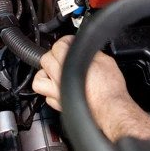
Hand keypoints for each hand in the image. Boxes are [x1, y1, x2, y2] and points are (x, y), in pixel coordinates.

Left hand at [33, 36, 149, 140]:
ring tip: (53, 72)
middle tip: (63, 54)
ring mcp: (57, 93)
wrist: (111, 109)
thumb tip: (88, 50)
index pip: (58, 46)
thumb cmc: (109, 89)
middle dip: (54, 54)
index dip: (65, 41)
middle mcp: (59, 78)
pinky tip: (59, 89)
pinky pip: (47, 97)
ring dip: (44, 74)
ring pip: (38, 80)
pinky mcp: (60, 105)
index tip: (70, 42)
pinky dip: (50, 92)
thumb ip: (92, 53)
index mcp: (69, 65)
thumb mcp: (106, 61)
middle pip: (45, 59)